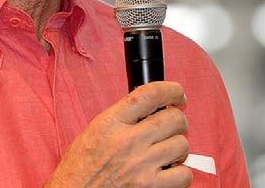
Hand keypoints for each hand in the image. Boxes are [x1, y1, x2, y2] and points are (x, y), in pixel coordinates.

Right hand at [45, 81, 191, 187]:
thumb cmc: (80, 169)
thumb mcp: (94, 131)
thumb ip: (121, 117)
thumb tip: (151, 107)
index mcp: (111, 123)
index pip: (150, 94)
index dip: (170, 90)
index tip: (177, 94)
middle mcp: (127, 142)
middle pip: (173, 119)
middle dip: (177, 121)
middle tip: (172, 126)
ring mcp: (141, 166)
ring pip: (182, 145)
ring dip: (178, 148)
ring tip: (166, 152)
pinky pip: (184, 175)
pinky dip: (181, 174)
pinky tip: (168, 172)